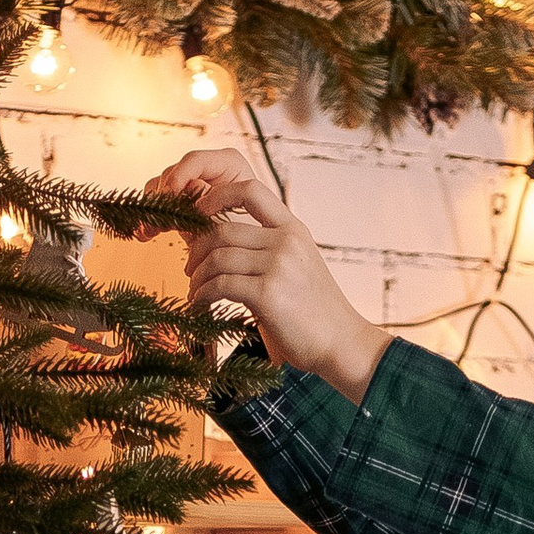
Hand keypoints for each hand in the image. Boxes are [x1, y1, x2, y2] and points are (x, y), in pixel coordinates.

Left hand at [145, 147, 387, 402]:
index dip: (217, 196)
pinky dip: (203, 295)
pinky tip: (200, 305)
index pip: (249, 190)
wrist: (342, 344)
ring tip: (195, 292)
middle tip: (191, 270)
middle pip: (223, 231)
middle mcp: (286, 241)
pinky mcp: (268, 293)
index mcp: (293, 228)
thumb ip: (271, 249)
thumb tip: (229, 245)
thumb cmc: (316, 312)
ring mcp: (278, 265)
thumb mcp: (300, 266)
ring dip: (198, 277)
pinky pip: (221, 285)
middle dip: (197, 250)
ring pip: (217, 258)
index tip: (199, 214)